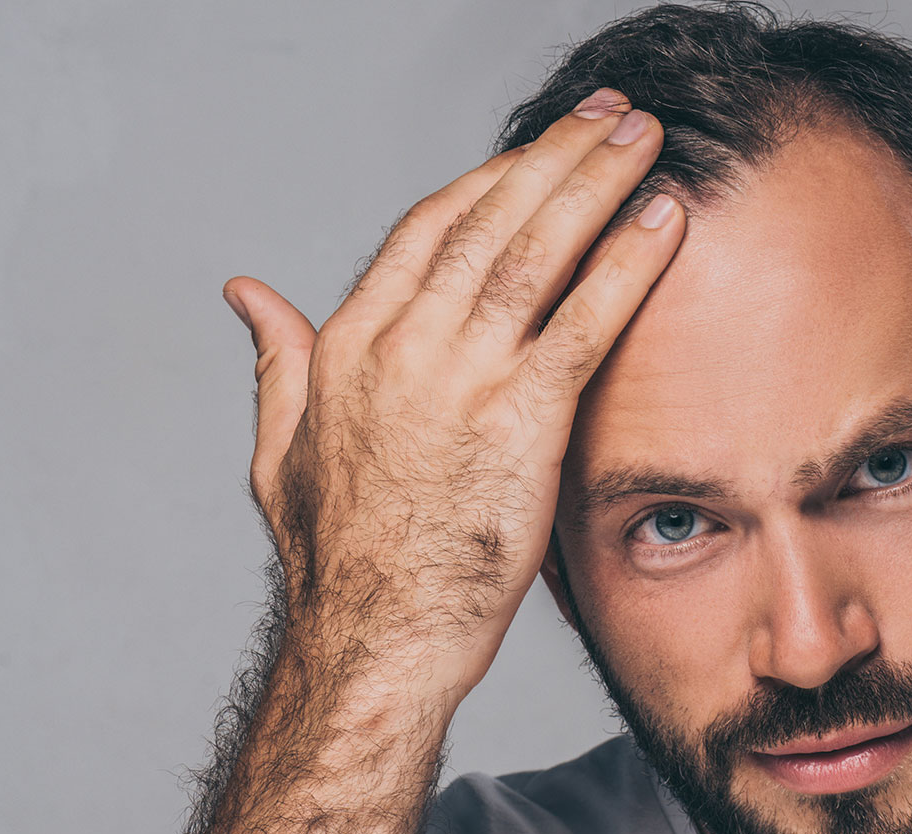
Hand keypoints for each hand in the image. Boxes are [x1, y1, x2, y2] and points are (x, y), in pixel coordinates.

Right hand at [220, 90, 682, 709]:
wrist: (376, 639)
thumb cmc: (341, 562)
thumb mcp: (282, 451)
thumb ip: (276, 361)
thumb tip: (247, 294)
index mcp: (347, 344)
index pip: (426, 230)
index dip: (489, 182)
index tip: (537, 154)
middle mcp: (401, 345)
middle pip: (487, 219)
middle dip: (555, 157)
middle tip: (609, 115)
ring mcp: (460, 378)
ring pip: (534, 251)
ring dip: (596, 183)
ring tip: (644, 139)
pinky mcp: (520, 419)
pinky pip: (585, 321)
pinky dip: (628, 262)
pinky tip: (665, 219)